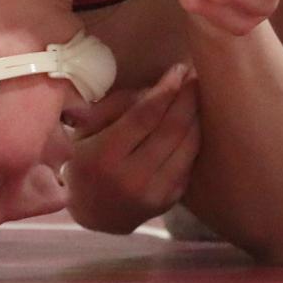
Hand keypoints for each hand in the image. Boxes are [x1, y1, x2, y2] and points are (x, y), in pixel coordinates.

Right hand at [65, 62, 199, 233]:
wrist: (92, 213)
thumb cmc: (84, 161)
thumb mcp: (86, 130)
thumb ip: (116, 106)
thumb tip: (154, 88)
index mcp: (105, 156)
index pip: (144, 116)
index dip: (166, 90)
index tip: (178, 69)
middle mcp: (132, 178)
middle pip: (171, 129)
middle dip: (187, 97)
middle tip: (194, 74)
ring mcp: (153, 193)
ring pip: (186, 146)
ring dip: (196, 115)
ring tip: (198, 92)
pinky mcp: (169, 201)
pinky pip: (188, 162)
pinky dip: (194, 137)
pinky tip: (195, 119)